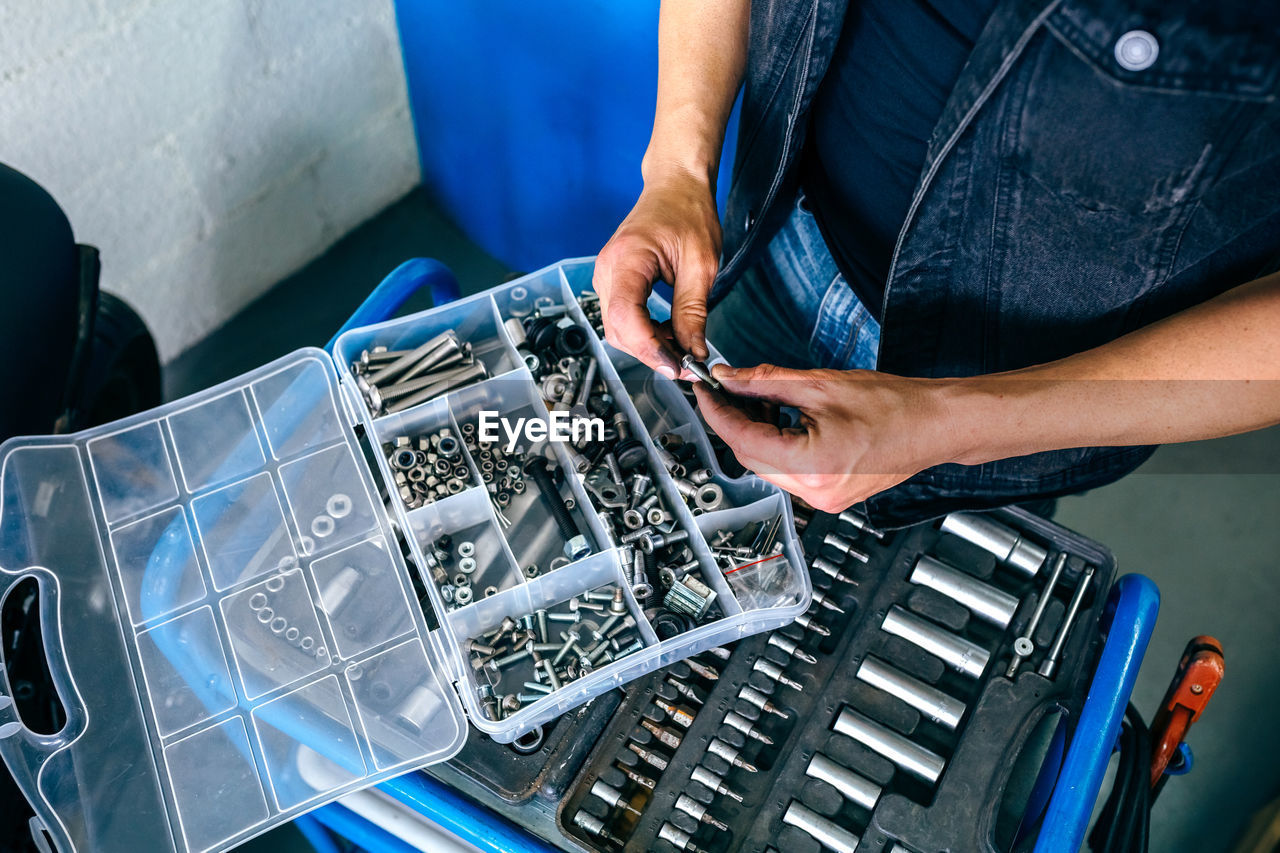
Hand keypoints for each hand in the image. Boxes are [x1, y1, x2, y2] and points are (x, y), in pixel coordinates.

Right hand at [594, 166, 721, 377]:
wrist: (675, 186)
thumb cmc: (688, 214)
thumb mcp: (701, 265)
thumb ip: (693, 312)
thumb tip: (693, 353)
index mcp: (627, 259)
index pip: (626, 316)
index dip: (649, 348)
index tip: (677, 367)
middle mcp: (607, 269)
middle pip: (618, 330)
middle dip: (651, 352)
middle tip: (688, 364)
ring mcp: (606, 276)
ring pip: (618, 329)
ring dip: (648, 345)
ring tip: (682, 346)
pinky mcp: (613, 282)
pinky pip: (622, 317)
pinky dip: (644, 332)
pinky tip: (668, 331)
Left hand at [693, 364, 959, 511]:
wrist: (936, 425)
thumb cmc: (894, 406)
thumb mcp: (820, 385)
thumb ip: (766, 383)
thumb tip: (729, 379)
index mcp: (810, 466)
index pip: (743, 441)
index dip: (717, 413)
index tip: (704, 391)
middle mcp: (815, 492)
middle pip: (751, 458)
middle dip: (734, 422)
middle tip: (727, 390)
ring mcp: (823, 499)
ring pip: (768, 467)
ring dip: (756, 434)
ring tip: (759, 400)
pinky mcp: (830, 496)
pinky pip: (789, 473)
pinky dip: (778, 446)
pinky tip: (781, 420)